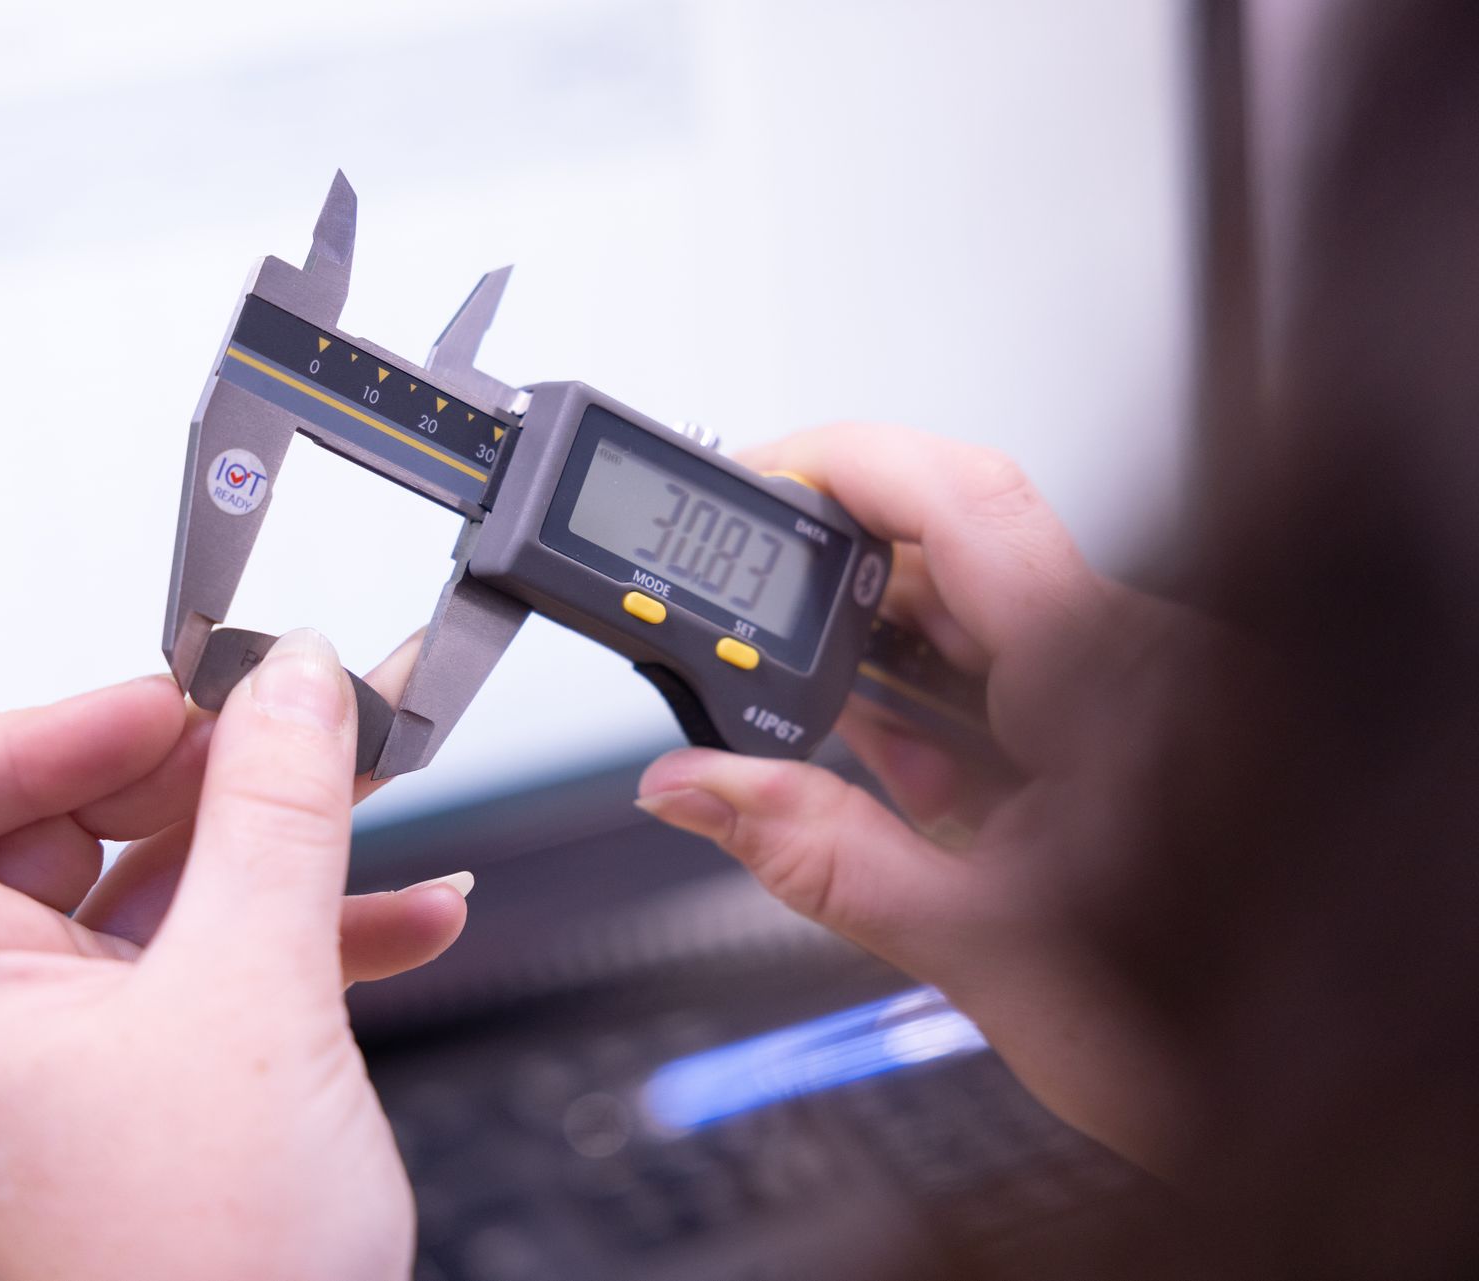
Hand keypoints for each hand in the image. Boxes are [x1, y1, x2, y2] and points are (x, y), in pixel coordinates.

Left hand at [0, 629, 466, 1279]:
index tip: (167, 705)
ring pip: (163, 873)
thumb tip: (292, 682)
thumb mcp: (252, 1002)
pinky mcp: (165, 1061)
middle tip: (300, 718)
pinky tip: (416, 908)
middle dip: (196, 759)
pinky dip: (315, 917)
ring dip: (280, 828)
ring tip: (380, 772)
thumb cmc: (210, 1272)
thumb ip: (276, 816)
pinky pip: (225, 944)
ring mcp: (79, 1036)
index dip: (34, 723)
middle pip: (58, 810)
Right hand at [635, 424, 1190, 1170]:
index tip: (752, 478)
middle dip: (847, 604)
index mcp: (1111, 684)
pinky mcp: (1135, 719)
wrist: (1308, 1092)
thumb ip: (815, 853)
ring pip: (981, 611)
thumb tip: (692, 787)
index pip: (962, 500)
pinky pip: (1017, 667)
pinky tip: (927, 788)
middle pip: (955, 549)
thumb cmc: (1200, 1035)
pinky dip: (944, 712)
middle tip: (771, 668)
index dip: (844, 463)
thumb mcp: (975, 949)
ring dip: (896, 672)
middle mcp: (1138, 659)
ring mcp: (1141, 686)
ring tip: (873, 771)